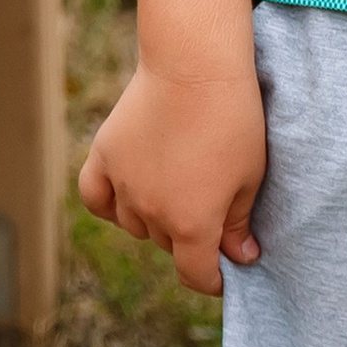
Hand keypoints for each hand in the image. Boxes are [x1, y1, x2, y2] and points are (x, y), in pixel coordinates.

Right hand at [78, 58, 267, 295]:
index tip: (224, 275)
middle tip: (211, 209)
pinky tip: (128, 196)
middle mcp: (150, 212)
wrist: (195, 67)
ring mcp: (122, 185)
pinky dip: (110, 203)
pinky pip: (95, 197)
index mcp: (191, 225)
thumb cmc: (234, 120)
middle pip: (167, 244)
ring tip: (178, 189)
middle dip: (190, 238)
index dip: (212, 280)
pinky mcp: (104, 156)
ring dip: (155, 219)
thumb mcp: (251, 176)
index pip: (195, 274)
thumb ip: (239, 222)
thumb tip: (241, 257)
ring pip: (134, 224)